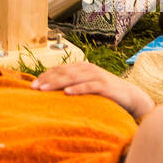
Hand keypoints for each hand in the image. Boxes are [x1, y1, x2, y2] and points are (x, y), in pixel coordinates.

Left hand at [31, 62, 154, 119]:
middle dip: (47, 79)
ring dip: (57, 83)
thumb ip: (73, 85)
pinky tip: (67, 92)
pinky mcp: (104, 85)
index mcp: (81, 67)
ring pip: (73, 78)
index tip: (32, 84)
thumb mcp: (86, 86)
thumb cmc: (104, 92)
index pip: (59, 69)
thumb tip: (52, 91)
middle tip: (34, 87)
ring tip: (45, 89)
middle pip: (63, 72)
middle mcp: (87, 68)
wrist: (129, 95)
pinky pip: (89, 86)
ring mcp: (96, 75)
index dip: (45, 75)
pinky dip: (77, 89)